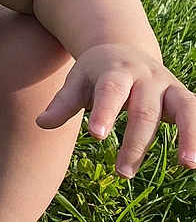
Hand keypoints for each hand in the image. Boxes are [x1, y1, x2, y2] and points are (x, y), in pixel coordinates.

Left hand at [36, 44, 195, 177]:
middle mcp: (147, 77)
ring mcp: (169, 86)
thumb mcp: (77, 81)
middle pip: (144, 110)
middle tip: (123, 172)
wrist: (124, 48)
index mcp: (116, 72)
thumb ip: (63, 103)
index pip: (110, 91)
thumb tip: (41, 123)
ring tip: (187, 166)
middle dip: (136, 142)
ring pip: (185, 109)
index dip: (105, 112)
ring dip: (189, 136)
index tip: (96, 136)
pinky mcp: (184, 97)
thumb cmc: (96, 72)